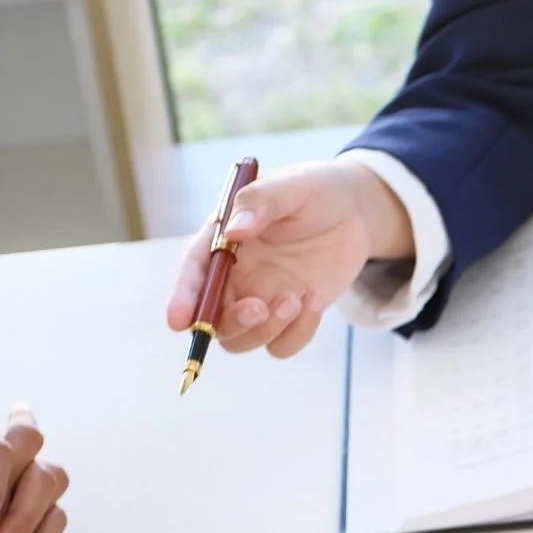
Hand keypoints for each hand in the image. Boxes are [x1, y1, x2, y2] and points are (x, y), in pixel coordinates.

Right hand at [165, 159, 413, 359]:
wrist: (354, 211)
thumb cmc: (314, 191)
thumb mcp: (292, 186)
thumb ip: (261, 203)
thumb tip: (234, 230)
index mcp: (221, 241)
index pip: (194, 274)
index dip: (183, 299)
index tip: (178, 321)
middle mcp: (234, 277)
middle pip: (213, 318)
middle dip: (230, 322)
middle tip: (259, 308)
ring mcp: (260, 299)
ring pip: (243, 340)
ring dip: (266, 330)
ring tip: (297, 297)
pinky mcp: (289, 317)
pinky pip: (281, 346)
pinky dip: (297, 335)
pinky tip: (315, 302)